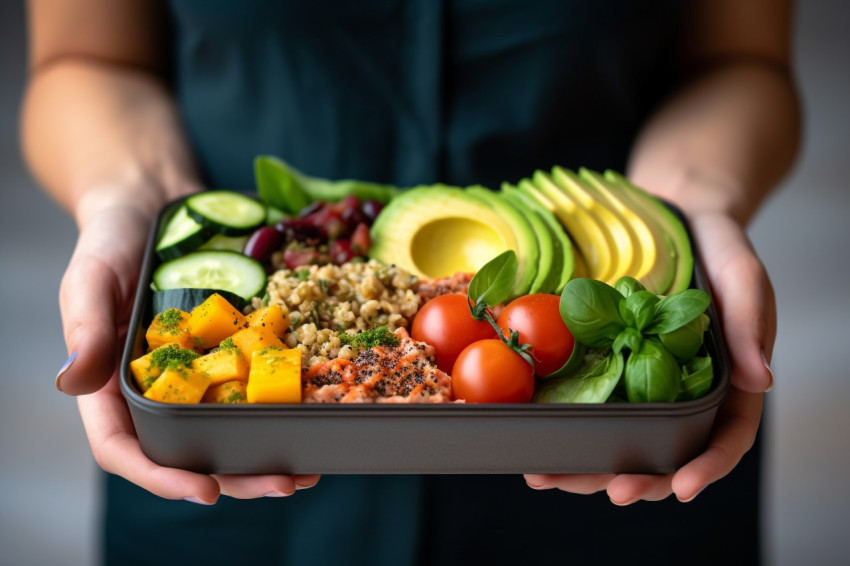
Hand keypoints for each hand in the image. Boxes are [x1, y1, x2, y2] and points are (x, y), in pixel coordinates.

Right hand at [57, 197, 319, 502]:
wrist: (154, 203)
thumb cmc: (111, 240)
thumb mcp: (90, 277)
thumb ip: (85, 329)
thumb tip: (73, 385)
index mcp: (112, 385)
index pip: (126, 447)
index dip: (162, 476)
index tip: (205, 490)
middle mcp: (157, 390)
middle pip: (189, 451)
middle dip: (236, 477)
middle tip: (284, 485)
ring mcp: (197, 374)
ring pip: (227, 430)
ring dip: (265, 455)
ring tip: (309, 472)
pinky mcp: (229, 352)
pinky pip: (253, 388)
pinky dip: (281, 408)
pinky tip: (314, 416)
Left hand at [524, 211, 772, 502]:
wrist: (676, 214)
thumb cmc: (720, 248)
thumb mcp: (743, 279)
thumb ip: (749, 327)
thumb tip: (760, 382)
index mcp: (727, 383)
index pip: (724, 439)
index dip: (704, 467)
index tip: (678, 488)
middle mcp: (684, 391)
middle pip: (666, 452)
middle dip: (638, 479)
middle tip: (609, 491)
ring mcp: (642, 380)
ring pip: (621, 438)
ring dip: (590, 466)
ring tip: (553, 478)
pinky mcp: (607, 363)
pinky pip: (589, 402)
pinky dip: (566, 426)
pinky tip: (538, 442)